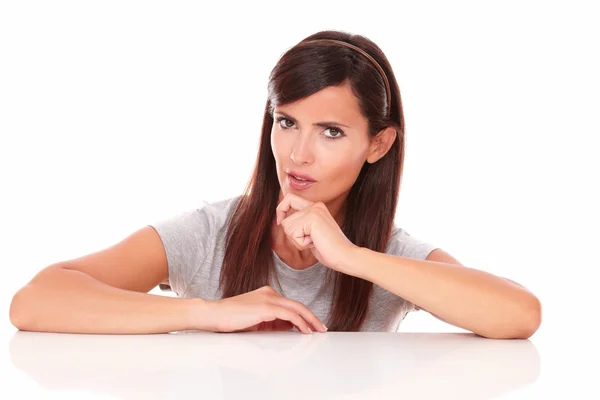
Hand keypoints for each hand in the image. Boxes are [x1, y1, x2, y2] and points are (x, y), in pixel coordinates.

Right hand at [205, 286, 327, 333]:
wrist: (214, 314)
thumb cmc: (230, 319)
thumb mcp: (255, 320)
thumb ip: (271, 321)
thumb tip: (288, 327)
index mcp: (267, 294)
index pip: (290, 304)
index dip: (304, 315)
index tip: (312, 325)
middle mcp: (269, 293)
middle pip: (297, 304)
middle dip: (312, 317)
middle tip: (322, 327)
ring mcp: (268, 298)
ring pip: (296, 308)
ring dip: (309, 320)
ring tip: (318, 330)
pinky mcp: (266, 307)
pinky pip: (289, 315)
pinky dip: (300, 322)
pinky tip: (305, 330)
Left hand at [276, 193, 358, 270]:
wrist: (344, 256)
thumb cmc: (328, 249)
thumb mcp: (311, 233)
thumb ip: (300, 224)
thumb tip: (282, 221)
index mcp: (316, 206)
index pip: (289, 198)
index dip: (281, 209)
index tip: (281, 222)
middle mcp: (315, 205)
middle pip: (285, 220)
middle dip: (292, 236)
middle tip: (310, 240)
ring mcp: (314, 210)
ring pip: (287, 227)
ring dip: (297, 241)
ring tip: (314, 241)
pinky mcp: (312, 218)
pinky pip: (293, 234)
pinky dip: (301, 243)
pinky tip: (314, 243)